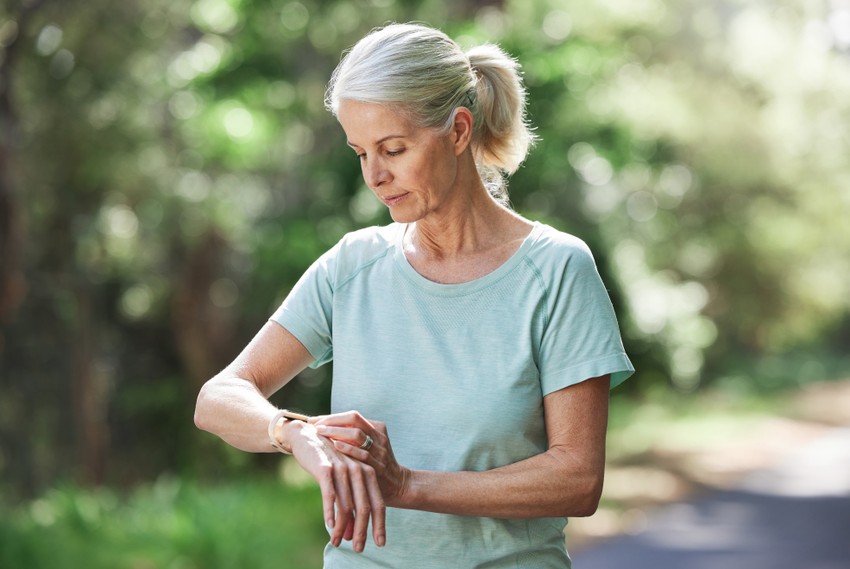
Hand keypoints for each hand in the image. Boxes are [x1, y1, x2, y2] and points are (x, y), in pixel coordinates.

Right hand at [286, 420, 385, 551]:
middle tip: (359, 548)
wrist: (306, 436)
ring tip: (338, 542)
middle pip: (365, 507)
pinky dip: (330, 512)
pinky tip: (329, 525)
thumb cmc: (327, 460)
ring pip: (346, 505)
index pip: (378, 503)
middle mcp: (359, 470)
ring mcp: (343, 468)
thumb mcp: (342, 481)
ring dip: (342, 527)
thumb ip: (348, 505)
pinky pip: (330, 495)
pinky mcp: (325, 468)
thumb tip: (351, 534)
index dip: (380, 525)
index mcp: (367, 472)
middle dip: (363, 531)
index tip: (380, 543)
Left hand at [310, 411, 410, 507]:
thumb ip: (353, 436)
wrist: (398, 484)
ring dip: (336, 432)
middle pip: (354, 420)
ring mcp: (380, 450)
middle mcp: (379, 436)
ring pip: (357, 434)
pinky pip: (363, 454)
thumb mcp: (370, 445)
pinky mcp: (379, 466)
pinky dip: (348, 448)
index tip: (314, 420)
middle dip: (332, 421)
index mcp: (377, 428)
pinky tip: (335, 445)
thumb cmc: (375, 464)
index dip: (332, 417)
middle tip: (315, 426)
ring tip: (320, 433)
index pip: (352, 416)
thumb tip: (323, 428)